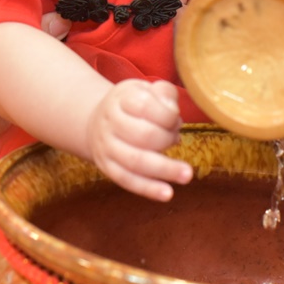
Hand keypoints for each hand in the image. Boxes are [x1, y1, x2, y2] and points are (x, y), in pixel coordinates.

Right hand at [87, 80, 192, 201]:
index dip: (167, 114)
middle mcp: (110, 122)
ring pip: (135, 161)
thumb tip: (172, 109)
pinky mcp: (108, 168)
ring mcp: (107, 147)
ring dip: (164, 169)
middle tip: (176, 137)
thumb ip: (164, 93)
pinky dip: (148, 188)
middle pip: (143, 135)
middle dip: (167, 139)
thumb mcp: (144, 89)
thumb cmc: (129, 105)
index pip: (145, 105)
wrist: (96, 122)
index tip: (175, 118)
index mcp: (120, 99)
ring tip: (186, 175)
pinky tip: (167, 193)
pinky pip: (128, 180)